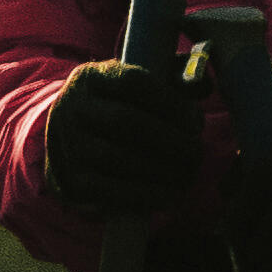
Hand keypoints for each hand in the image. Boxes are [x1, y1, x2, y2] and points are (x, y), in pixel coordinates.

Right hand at [29, 55, 209, 225]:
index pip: (132, 82)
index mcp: (92, 77)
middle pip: (124, 120)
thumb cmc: (118, 110)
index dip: (169, 102)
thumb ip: (172, 80)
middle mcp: (73, 107)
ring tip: (188, 174)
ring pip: (117, 157)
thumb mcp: (136, 88)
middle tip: (196, 151)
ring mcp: (68, 145)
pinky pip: (109, 191)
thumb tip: (203, 86)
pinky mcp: (72, 180)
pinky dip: (145, 195)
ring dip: (161, 169)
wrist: (68, 144)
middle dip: (169, 139)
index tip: (194, 119)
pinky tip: (170, 194)